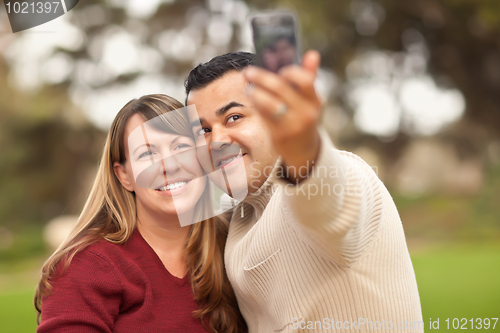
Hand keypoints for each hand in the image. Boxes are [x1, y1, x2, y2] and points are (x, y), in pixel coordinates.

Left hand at [243, 50, 321, 182]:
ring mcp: (292, 125)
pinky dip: (256, 105)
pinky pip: (264, 116)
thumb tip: (312, 54)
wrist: (304, 150)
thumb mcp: (310, 100)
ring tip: (249, 87)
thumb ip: (309, 77)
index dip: (290, 72)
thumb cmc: (304, 117)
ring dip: (256, 92)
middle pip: (281, 89)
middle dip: (262, 77)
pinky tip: (252, 98)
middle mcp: (306, 113)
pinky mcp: (280, 135)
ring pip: (269, 103)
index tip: (280, 69)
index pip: (305, 80)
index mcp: (315, 101)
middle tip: (248, 71)